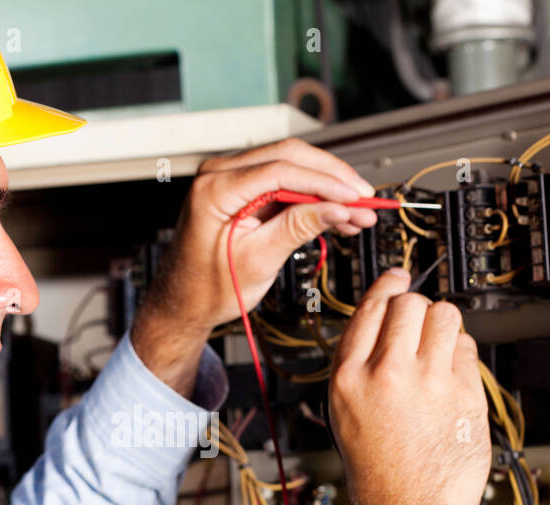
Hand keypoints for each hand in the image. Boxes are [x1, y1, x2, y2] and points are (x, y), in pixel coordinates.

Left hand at [131, 139, 377, 395]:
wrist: (184, 302)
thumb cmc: (207, 288)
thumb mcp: (259, 260)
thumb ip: (299, 227)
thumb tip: (339, 208)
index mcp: (214, 189)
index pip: (280, 170)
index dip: (325, 181)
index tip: (356, 196)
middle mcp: (219, 173)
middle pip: (289, 156)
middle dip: (332, 177)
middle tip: (365, 199)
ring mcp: (229, 178)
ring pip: (291, 165)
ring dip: (327, 186)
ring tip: (358, 212)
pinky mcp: (242, 189)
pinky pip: (283, 181)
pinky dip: (312, 196)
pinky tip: (338, 213)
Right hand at [328, 270, 490, 504]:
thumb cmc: (381, 474)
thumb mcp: (347, 415)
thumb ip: (361, 366)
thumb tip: (384, 324)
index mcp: (348, 378)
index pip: (369, 308)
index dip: (387, 286)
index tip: (397, 277)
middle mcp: (386, 374)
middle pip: (409, 303)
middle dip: (417, 308)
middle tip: (420, 326)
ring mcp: (428, 381)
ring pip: (445, 315)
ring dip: (444, 325)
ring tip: (439, 350)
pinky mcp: (464, 393)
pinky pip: (468, 348)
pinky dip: (463, 355)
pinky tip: (453, 378)